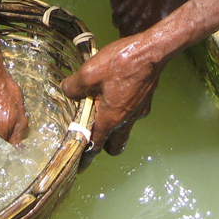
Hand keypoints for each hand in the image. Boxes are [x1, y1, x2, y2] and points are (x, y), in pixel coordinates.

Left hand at [61, 34, 165, 155]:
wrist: (152, 51)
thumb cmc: (120, 63)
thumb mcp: (89, 72)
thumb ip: (74, 86)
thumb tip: (66, 91)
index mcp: (111, 119)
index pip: (96, 145)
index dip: (86, 157)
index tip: (80, 167)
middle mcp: (126, 120)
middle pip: (116, 145)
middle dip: (105, 147)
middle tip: (93, 137)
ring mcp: (139, 111)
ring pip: (125, 129)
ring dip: (115, 127)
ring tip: (102, 112)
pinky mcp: (146, 100)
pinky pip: (133, 113)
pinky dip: (124, 110)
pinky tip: (117, 93)